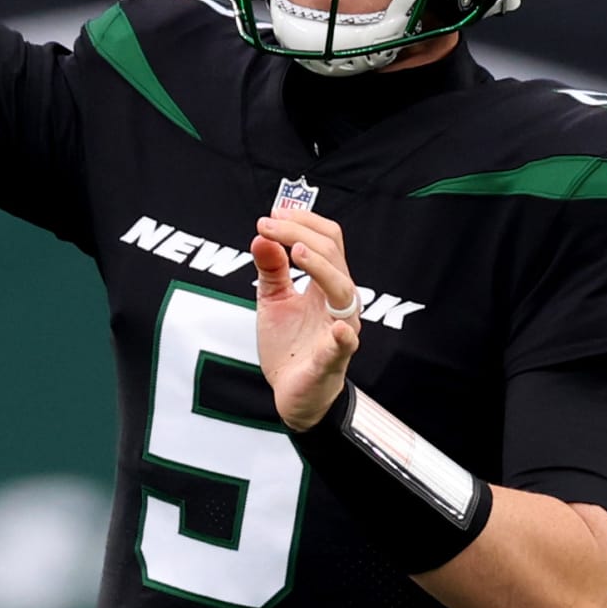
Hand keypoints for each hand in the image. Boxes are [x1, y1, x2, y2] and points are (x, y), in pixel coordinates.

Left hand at [251, 207, 362, 430]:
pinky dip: (342, 335)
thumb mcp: (273, 300)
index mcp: (326, 283)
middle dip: (299, 233)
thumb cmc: (290, 345)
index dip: (302, 221)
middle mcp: (338, 301)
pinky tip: (337, 326)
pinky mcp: (333, 358)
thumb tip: (262, 235)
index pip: (326, 240)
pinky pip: (344, 345)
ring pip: (343, 290)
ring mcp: (340, 328)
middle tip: (270, 224)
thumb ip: (270, 269)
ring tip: (296, 251)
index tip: (272, 214)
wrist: (293, 393)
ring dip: (321, 268)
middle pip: (333, 254)